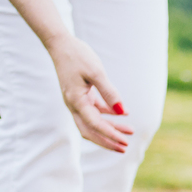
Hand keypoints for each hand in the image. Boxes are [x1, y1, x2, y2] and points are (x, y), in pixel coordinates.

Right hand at [46, 34, 132, 152]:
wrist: (61, 44)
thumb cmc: (78, 56)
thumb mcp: (97, 72)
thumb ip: (110, 92)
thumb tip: (122, 111)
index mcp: (76, 101)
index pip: (95, 125)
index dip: (110, 134)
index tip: (125, 141)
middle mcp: (74, 105)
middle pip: (90, 132)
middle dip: (108, 141)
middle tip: (125, 148)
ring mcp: (76, 102)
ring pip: (93, 123)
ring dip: (110, 129)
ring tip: (130, 132)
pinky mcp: (80, 96)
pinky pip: (94, 111)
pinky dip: (108, 116)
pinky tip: (123, 115)